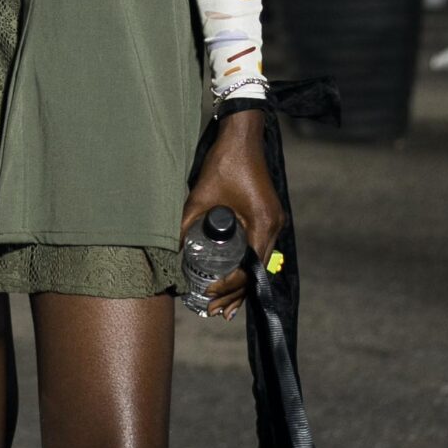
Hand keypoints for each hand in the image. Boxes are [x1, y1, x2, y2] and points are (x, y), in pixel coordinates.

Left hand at [179, 110, 281, 319]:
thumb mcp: (200, 197)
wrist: (242, 135)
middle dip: (236, 294)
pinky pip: (259, 249)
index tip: (207, 293)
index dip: (229, 286)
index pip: (249, 270)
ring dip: (242, 283)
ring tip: (223, 305)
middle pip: (257, 273)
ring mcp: (275, 222)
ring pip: (259, 264)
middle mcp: (274, 227)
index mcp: (263, 224)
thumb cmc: (224, 163)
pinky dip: (246, 265)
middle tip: (214, 311)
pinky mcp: (269, 216)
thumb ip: (186, 226)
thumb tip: (172, 253)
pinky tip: (235, 277)